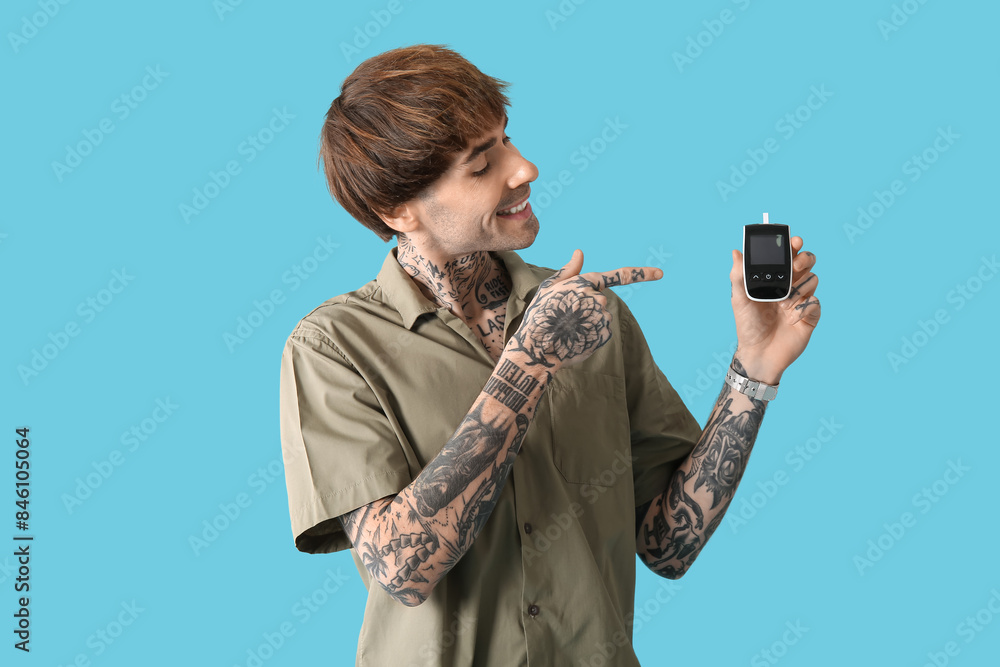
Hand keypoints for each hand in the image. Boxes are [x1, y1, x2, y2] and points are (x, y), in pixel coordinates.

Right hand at [507, 249, 662, 371]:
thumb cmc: (540, 315)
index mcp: (585, 283)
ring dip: (587, 323)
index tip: (660, 273)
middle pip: (599, 302)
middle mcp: (597, 298)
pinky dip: (590, 336)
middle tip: (565, 318)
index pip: (618, 276)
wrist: (538, 345)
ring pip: (599, 318)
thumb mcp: (549, 288)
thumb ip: (568, 271)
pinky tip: (575, 338)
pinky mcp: (603, 334)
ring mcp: (602, 316)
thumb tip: (580, 251)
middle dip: (586, 309)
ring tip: (568, 329)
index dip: (641, 274)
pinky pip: (600, 333)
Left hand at [729, 237, 820, 383]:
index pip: (788, 256)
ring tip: (784, 303)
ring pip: (813, 279)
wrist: (759, 353)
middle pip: (807, 262)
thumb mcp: (739, 300)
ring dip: (800, 287)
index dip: (793, 245)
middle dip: (804, 259)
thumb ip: (738, 276)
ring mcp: (801, 300)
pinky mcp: (810, 315)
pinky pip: (815, 302)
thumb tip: (736, 252)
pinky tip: (791, 317)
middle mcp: (790, 286)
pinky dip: (804, 307)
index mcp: (774, 279)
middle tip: (795, 266)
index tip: (794, 241)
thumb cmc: (748, 326)